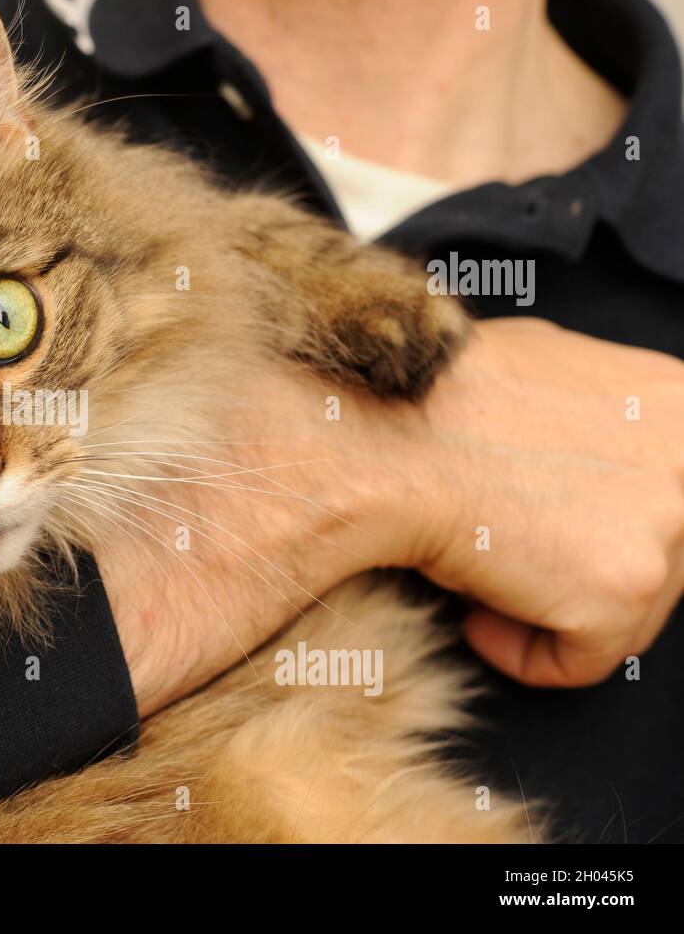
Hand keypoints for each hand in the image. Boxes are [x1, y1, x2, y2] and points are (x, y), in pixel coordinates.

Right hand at [101, 318, 683, 716]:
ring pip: (620, 613)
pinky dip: (518, 650)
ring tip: (478, 569)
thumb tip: (577, 443)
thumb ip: (589, 410)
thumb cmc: (427, 400)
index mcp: (672, 396)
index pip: (654, 492)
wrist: (376, 435)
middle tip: (500, 547)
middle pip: (652, 555)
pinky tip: (470, 607)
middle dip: (571, 565)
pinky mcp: (624, 588)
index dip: (583, 514)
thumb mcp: (537, 369)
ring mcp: (668, 523)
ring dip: (542, 605)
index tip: (531, 521)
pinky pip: (577, 661)